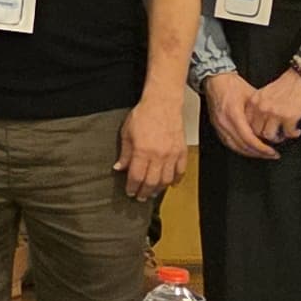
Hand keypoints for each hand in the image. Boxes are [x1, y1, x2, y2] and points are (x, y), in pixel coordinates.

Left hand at [118, 83, 189, 197]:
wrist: (162, 104)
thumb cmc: (144, 115)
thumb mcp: (126, 133)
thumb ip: (124, 153)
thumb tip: (119, 168)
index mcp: (142, 151)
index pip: (136, 177)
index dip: (132, 187)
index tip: (130, 192)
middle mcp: (158, 155)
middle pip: (152, 182)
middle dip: (144, 192)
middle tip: (140, 197)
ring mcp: (172, 154)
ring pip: (166, 179)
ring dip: (159, 189)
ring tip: (153, 192)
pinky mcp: (182, 151)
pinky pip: (180, 171)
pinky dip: (175, 180)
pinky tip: (170, 184)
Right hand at [202, 71, 277, 162]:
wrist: (215, 79)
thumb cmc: (231, 84)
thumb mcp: (251, 95)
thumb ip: (260, 111)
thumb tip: (275, 123)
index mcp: (233, 114)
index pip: (248, 139)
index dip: (261, 148)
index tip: (272, 151)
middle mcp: (224, 122)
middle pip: (241, 146)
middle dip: (258, 153)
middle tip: (271, 155)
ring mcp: (218, 125)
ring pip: (233, 147)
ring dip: (248, 153)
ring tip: (261, 154)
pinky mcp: (216, 126)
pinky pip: (227, 142)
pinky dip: (238, 148)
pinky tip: (247, 149)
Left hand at [252, 68, 300, 143]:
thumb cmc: (288, 83)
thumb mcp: (266, 92)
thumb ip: (260, 104)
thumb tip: (260, 120)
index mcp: (254, 100)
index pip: (246, 121)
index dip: (253, 129)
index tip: (261, 131)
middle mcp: (261, 107)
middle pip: (256, 131)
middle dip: (264, 136)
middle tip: (274, 136)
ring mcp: (274, 113)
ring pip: (269, 135)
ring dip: (277, 138)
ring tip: (284, 136)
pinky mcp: (289, 117)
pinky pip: (287, 133)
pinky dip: (293, 134)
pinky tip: (296, 132)